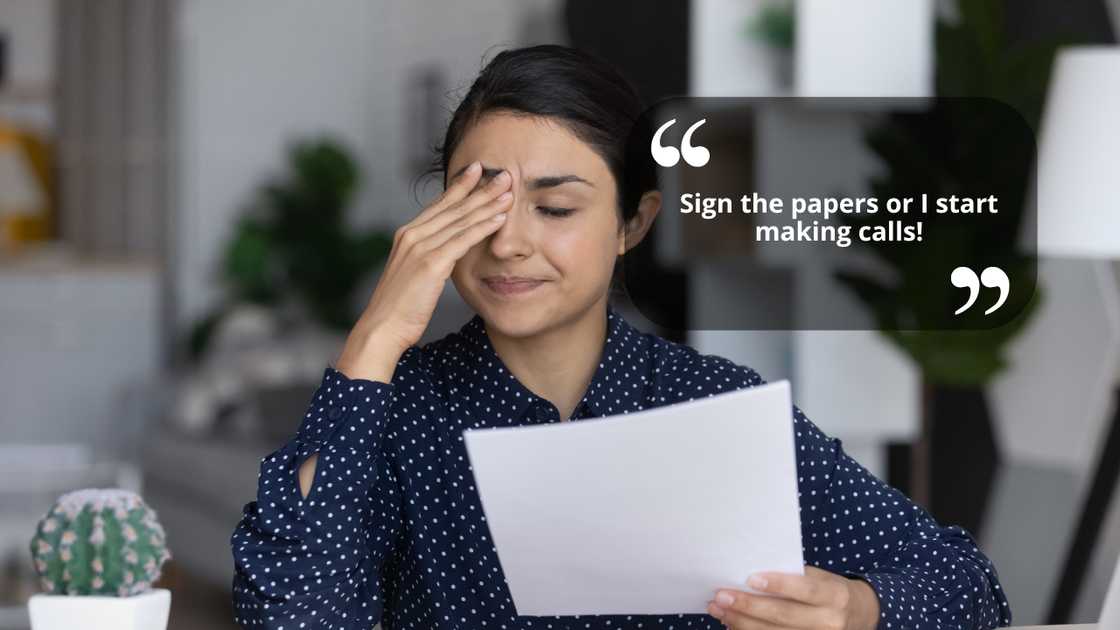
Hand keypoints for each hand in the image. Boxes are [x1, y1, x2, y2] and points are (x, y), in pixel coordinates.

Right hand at [335, 160, 512, 379]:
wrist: (383, 328)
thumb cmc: (400, 308)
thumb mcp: (414, 275)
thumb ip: (429, 258)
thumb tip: (448, 252)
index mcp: (407, 235)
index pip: (439, 205)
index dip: (460, 186)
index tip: (478, 170)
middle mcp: (412, 235)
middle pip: (453, 206)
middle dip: (480, 188)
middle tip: (504, 173)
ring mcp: (420, 247)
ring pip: (461, 219)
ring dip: (487, 203)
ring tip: (509, 191)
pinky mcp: (431, 263)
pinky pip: (463, 239)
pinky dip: (483, 226)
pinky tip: (500, 218)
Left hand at [706, 566, 880, 629]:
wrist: (860, 615)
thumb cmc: (831, 590)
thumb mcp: (822, 578)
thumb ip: (794, 577)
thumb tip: (750, 577)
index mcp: (835, 595)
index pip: (805, 589)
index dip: (778, 584)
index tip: (750, 579)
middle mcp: (829, 621)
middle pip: (784, 615)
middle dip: (749, 606)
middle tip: (721, 596)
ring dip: (742, 622)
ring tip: (720, 610)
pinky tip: (732, 625)